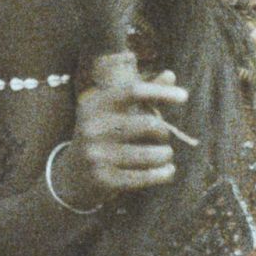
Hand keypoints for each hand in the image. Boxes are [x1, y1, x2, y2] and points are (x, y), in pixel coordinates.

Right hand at [56, 58, 188, 209]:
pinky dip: (163, 174)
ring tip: (166, 155)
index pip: (132, 91)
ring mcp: (96, 155)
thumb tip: (171, 75)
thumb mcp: (113, 112)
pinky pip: (145, 177)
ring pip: (151, 154)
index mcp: (94, 104)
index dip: (160, 92)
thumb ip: (142, 95)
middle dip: (164, 131)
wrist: (71, 176)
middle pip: (148, 124)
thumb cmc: (103, 136)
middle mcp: (92, 127)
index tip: (184, 96)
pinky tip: (167, 171)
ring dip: (165, 155)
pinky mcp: (104, 180)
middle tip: (164, 136)